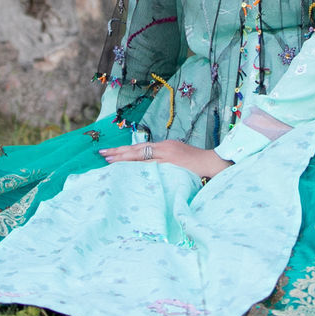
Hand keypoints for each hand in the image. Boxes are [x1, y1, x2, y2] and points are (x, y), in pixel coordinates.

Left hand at [99, 139, 232, 178]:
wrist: (213, 163)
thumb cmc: (197, 164)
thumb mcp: (178, 158)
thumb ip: (164, 161)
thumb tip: (148, 167)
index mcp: (165, 146)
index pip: (140, 147)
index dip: (124, 151)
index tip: (109, 153)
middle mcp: (164, 148)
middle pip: (136, 149)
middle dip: (118, 152)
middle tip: (102, 154)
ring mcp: (167, 155)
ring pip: (140, 156)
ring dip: (123, 158)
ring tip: (108, 161)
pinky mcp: (171, 163)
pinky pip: (150, 165)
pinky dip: (138, 166)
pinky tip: (127, 169)